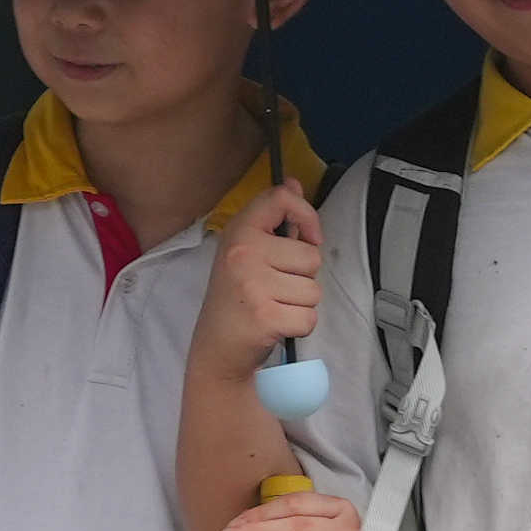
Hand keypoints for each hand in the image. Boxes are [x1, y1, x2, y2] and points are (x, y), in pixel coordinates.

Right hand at [199, 182, 322, 372]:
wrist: (216, 348)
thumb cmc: (237, 297)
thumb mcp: (247, 251)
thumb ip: (273, 218)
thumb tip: (293, 182)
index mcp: (239, 231)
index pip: (281, 198)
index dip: (306, 214)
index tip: (310, 238)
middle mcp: (243, 253)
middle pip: (311, 256)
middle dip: (303, 277)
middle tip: (275, 289)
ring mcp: (253, 285)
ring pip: (314, 290)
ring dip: (301, 303)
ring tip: (274, 306)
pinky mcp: (265, 317)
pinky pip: (309, 317)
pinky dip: (299, 326)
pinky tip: (277, 325)